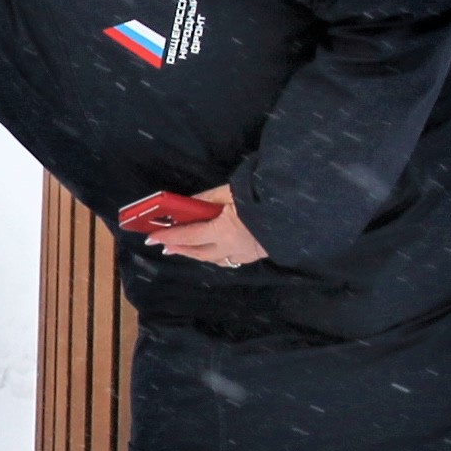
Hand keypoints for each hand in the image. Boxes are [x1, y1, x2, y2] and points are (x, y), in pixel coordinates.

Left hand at [140, 189, 266, 265]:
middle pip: (199, 252)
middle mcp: (232, 247)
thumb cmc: (264, 196)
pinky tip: (214, 250)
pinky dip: (216, 255)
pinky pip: (230, 258)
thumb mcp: (232, 191)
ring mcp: (246, 254)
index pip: (189, 236)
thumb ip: (207, 199)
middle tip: (164, 245)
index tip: (151, 238)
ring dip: (197, 254)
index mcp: (224, 231)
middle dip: (180, 248)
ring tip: (185, 249)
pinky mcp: (257, 254)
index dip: (168, 236)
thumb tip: (186, 202)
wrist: (299, 211)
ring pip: (215, 259)